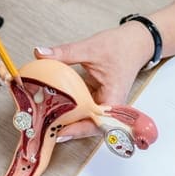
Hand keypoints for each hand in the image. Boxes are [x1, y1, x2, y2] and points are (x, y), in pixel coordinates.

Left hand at [34, 24, 154, 139]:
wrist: (135, 42)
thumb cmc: (121, 47)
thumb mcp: (90, 48)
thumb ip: (65, 52)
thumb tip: (40, 53)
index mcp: (114, 98)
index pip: (97, 123)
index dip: (79, 130)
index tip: (60, 133)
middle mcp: (109, 106)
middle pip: (89, 126)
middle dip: (69, 129)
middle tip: (46, 129)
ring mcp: (102, 103)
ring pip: (85, 119)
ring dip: (68, 121)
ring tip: (46, 123)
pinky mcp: (96, 99)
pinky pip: (83, 109)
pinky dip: (69, 110)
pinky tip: (53, 109)